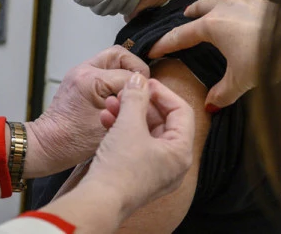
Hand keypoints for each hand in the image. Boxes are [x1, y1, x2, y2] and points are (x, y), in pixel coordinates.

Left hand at [24, 46, 149, 176]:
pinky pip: (101, 68)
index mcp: (91, 80)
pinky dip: (114, 77)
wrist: (47, 145)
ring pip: (110, 59)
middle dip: (135, 69)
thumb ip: (129, 109)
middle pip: (119, 55)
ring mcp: (78, 72)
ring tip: (133, 91)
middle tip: (143, 88)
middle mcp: (83, 70)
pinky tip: (119, 95)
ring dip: (124, 71)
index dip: (143, 89)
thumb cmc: (73, 142)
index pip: (129, 76)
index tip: (149, 102)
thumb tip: (147, 99)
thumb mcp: (109, 128)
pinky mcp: (77, 79)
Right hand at [83, 74, 194, 218]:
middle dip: (140, 103)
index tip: (144, 82)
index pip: (181, 111)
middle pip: (163, 121)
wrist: (99, 201)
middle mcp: (173, 163)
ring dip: (128, 114)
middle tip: (125, 91)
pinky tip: (106, 120)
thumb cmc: (119, 171)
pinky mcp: (139, 174)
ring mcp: (156, 170)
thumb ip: (136, 98)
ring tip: (110, 104)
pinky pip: (136, 144)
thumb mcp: (128, 125)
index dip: (162, 92)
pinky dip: (123, 129)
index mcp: (181, 152)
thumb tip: (139, 80)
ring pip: (146, 132)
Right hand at [148, 0, 271, 109]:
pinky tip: (242, 13)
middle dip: (189, 14)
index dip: (165, 44)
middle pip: (199, 7)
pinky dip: (235, 5)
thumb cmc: (266, 58)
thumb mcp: (241, 82)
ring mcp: (244, 0)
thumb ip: (222, 93)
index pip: (180, 35)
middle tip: (184, 18)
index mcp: (211, 25)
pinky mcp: (263, 1)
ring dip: (212, 5)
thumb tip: (210, 106)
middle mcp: (224, 8)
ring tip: (211, 11)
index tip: (153, 50)